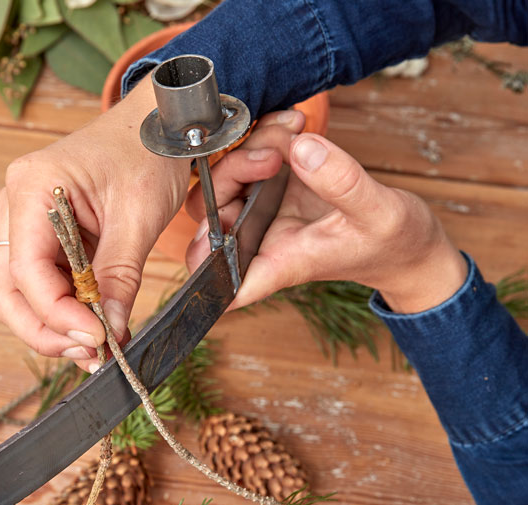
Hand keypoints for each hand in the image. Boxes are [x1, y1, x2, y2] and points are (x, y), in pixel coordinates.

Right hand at [0, 77, 189, 370]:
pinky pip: (41, 284)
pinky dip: (64, 311)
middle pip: (8, 291)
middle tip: (91, 354)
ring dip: (52, 327)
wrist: (154, 125)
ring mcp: (24, 221)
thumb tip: (108, 333)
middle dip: (46, 330)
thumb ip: (119, 277)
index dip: (57, 314)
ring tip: (96, 347)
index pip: (26, 270)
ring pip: (18, 294)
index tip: (96, 340)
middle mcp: (15, 205)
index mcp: (31, 187)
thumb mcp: (139, 217)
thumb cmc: (146, 153)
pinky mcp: (42, 236)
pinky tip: (93, 326)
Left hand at [185, 113, 467, 313]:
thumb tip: (303, 149)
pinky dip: (268, 135)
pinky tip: (295, 123)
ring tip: (295, 130)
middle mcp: (262, 238)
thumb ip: (341, 184)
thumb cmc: (392, 244)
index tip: (210, 229)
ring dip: (252, 146)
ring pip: (227, 177)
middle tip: (276, 153)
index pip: (222, 277)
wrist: (406, 240)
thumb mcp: (378, 214)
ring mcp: (267, 211)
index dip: (203, 261)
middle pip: (211, 211)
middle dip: (232, 172)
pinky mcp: (278, 185)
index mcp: (277, 261)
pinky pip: (253, 155)